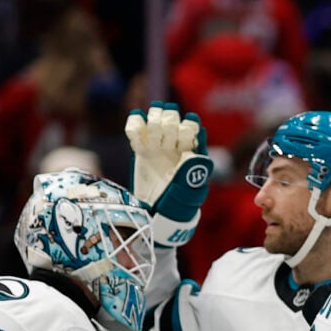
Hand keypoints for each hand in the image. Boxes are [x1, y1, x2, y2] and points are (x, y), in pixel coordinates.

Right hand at [127, 103, 212, 247]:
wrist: (156, 211)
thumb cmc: (178, 202)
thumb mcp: (189, 189)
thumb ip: (192, 171)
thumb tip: (194, 153)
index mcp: (192, 152)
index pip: (192, 128)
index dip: (189, 125)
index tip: (185, 128)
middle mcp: (175, 146)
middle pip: (172, 121)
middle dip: (168, 120)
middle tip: (164, 128)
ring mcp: (158, 147)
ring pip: (155, 122)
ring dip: (152, 119)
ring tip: (151, 127)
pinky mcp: (142, 151)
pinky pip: (137, 130)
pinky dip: (135, 123)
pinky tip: (136, 125)